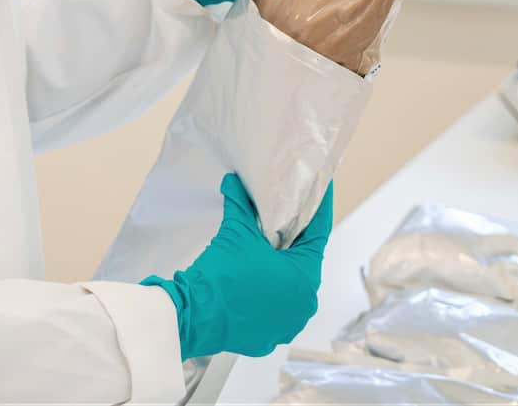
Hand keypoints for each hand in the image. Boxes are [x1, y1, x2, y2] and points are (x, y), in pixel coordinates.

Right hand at [141, 172, 333, 360]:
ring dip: (281, 269)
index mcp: (304, 277)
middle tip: (288, 218)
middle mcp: (304, 304)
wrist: (196, 314)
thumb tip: (234, 181)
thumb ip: (240, 203)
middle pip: (304, 262)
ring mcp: (288, 324)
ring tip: (267, 249)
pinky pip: (275, 308)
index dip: (317, 210)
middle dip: (295, 240)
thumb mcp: (236, 232)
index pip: (318, 234)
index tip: (320, 190)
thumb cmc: (223, 274)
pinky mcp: (269, 337)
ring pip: (290, 287)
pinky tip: (255, 279)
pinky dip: (268, 292)